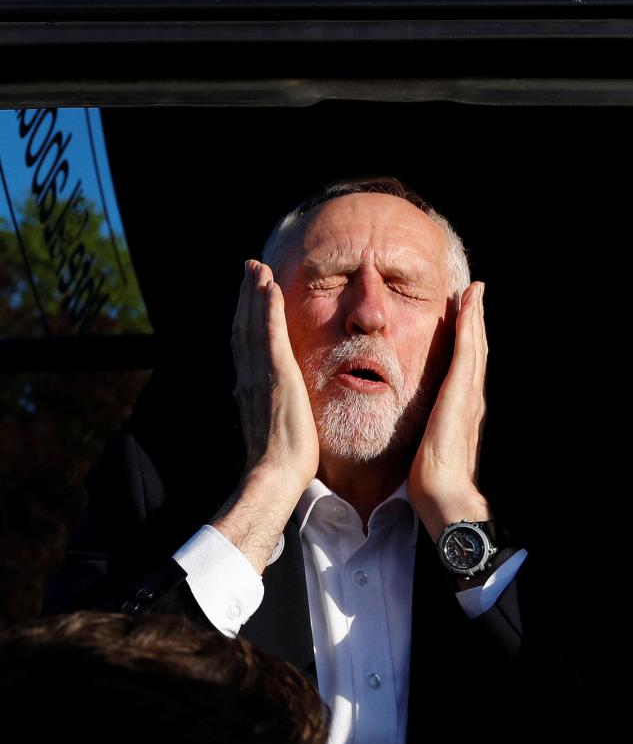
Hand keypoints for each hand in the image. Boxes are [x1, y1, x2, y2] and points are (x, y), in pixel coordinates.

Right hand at [211, 260, 319, 573]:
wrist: (273, 477)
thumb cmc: (276, 463)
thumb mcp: (266, 427)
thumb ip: (260, 407)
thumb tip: (251, 400)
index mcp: (247, 386)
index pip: (244, 342)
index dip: (245, 314)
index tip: (250, 292)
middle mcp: (248, 376)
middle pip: (244, 325)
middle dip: (247, 294)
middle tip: (251, 266)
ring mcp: (261, 374)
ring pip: (254, 324)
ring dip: (256, 292)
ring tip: (258, 267)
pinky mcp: (277, 375)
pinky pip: (271, 334)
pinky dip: (269, 309)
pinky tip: (271, 287)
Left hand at [407, 281, 491, 541]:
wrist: (445, 496)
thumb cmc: (433, 480)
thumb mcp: (427, 446)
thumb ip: (426, 432)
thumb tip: (416, 430)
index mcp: (462, 409)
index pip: (465, 366)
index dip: (467, 341)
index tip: (463, 317)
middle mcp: (471, 397)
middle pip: (475, 350)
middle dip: (475, 321)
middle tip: (476, 293)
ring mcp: (469, 394)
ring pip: (474, 345)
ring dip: (475, 316)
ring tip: (475, 291)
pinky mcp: (461, 393)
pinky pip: (466, 351)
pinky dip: (469, 326)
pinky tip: (467, 306)